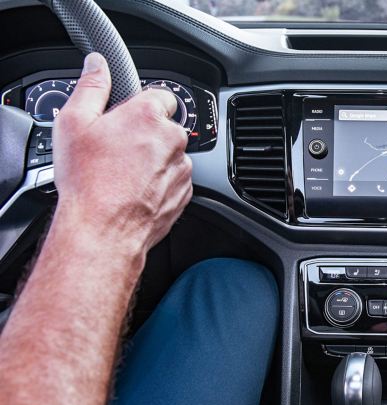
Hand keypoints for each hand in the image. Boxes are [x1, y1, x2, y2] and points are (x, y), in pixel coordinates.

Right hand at [52, 52, 190, 253]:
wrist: (103, 229)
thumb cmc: (88, 180)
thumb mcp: (74, 123)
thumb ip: (91, 87)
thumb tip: (99, 65)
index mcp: (149, 115)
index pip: (160, 95)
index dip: (141, 105)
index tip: (126, 118)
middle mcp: (173, 139)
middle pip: (164, 127)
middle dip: (144, 135)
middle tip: (115, 150)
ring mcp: (182, 168)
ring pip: (169, 155)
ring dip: (152, 161)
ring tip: (122, 175)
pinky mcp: (185, 193)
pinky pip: (173, 181)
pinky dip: (158, 184)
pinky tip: (133, 191)